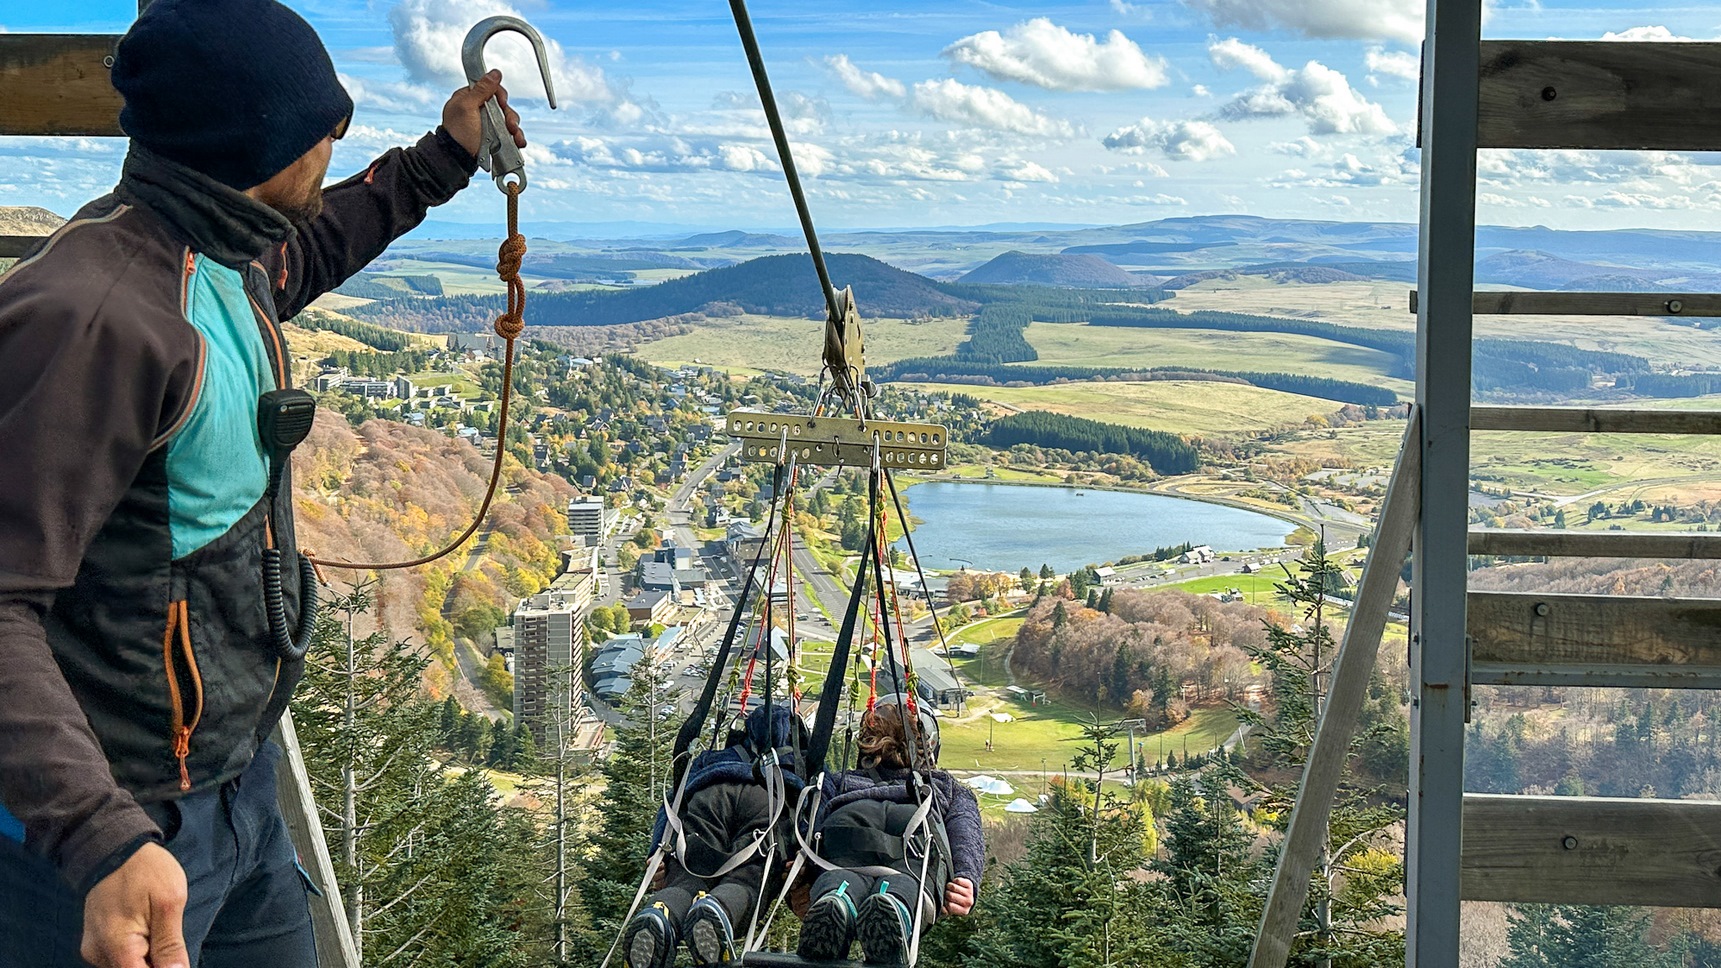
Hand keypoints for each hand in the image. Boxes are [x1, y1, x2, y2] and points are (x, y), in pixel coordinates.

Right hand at [81, 843, 188, 967]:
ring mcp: (94, 949)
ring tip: (158, 927)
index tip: (175, 957)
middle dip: (158, 963)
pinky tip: (148, 929)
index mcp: (116, 945)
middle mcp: (98, 953)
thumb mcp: (168, 902)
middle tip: (168, 933)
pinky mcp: (96, 943)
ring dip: (149, 957)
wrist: (115, 847)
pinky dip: (139, 950)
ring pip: (129, 966)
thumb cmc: (145, 869)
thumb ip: (170, 944)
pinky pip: (121, 957)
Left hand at [442, 69, 525, 159]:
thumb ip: (481, 89)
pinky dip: (515, 136)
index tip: (501, 104)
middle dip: (509, 115)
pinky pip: (509, 132)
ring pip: (508, 119)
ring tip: (515, 136)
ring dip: (514, 127)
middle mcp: (479, 109)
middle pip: (502, 104)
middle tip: (510, 124)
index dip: (499, 95)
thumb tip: (494, 73)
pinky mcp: (494, 136)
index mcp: (469, 98)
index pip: (490, 88)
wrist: (457, 158)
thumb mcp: (467, 107)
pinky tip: (517, 141)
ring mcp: (487, 123)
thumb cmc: (457, 133)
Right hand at [943, 876, 974, 915]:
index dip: (944, 902)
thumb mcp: (950, 909)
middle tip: (947, 893)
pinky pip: (957, 880)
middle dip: (946, 893)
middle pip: (950, 895)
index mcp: (963, 911)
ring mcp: (970, 893)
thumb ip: (945, 911)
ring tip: (949, 888)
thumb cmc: (955, 902)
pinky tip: (955, 884)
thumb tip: (942, 909)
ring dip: (948, 886)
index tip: (945, 900)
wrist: (965, 895)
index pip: (949, 905)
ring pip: (953, 887)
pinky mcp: (970, 884)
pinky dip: (953, 881)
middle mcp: (968, 903)